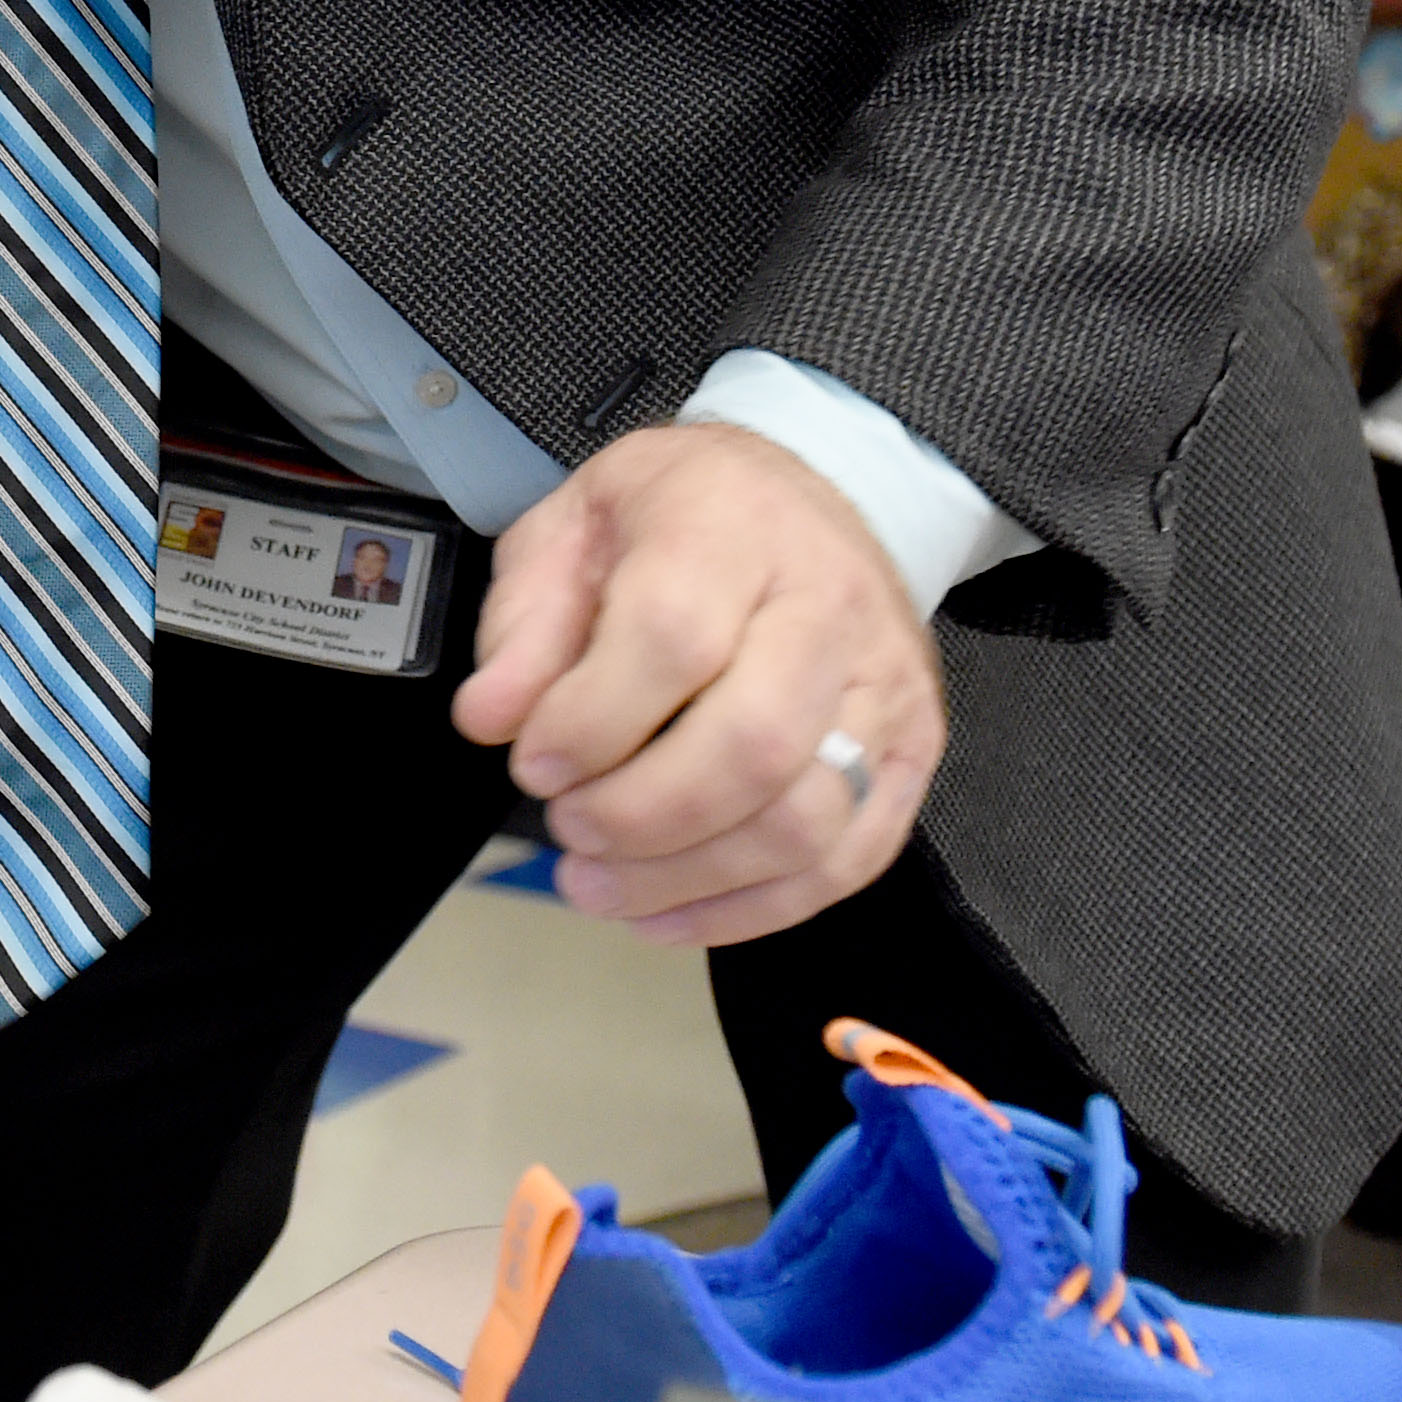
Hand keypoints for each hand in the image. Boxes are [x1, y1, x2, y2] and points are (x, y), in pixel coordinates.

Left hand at [451, 421, 943, 950]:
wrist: (811, 492)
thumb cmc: (685, 514)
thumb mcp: (575, 526)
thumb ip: (525, 623)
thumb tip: (491, 720)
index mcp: (732, 526)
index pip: (672, 638)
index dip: (591, 722)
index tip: (533, 761)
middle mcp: (827, 604)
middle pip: (753, 744)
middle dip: (640, 815)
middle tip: (569, 826)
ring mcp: (884, 684)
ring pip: (804, 820)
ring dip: (687, 876)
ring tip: (599, 881)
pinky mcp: (910, 751)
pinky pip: (846, 860)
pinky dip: (750, 909)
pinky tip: (667, 910)